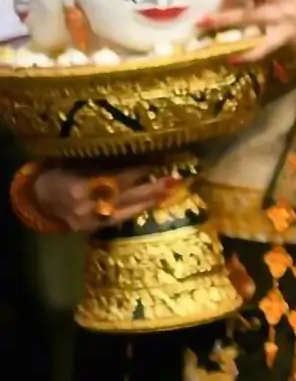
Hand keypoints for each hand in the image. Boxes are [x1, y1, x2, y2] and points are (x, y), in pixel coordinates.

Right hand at [32, 165, 179, 233]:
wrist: (37, 197)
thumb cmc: (59, 171)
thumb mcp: (75, 162)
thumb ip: (102, 164)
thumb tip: (136, 151)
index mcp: (78, 187)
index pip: (114, 179)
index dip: (136, 171)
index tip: (157, 161)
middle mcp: (84, 207)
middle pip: (123, 196)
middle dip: (150, 188)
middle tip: (173, 179)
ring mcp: (87, 220)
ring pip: (124, 210)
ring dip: (148, 200)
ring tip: (170, 190)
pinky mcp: (89, 229)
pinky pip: (116, 219)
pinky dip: (134, 210)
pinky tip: (151, 203)